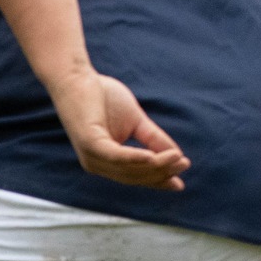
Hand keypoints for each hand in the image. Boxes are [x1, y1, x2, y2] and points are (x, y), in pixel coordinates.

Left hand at [48, 69, 187, 191]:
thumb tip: (176, 155)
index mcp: (105, 161)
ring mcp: (90, 155)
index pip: (134, 177)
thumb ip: (153, 139)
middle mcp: (95, 164)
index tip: (180, 184)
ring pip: (128, 169)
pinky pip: (116, 156)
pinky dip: (135, 158)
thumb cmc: (103, 96)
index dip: (157, 181)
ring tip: (177, 159)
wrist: (76, 76)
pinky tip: (153, 158)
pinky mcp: (89, 142)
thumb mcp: (136, 121)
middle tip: (184, 165)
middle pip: (134, 176)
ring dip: (155, 166)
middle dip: (161, 173)